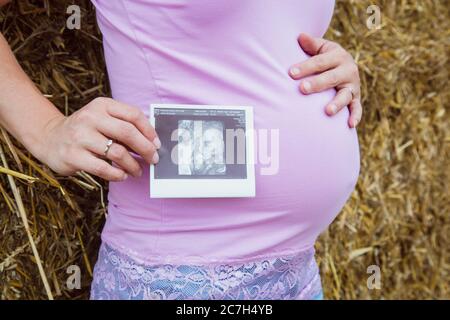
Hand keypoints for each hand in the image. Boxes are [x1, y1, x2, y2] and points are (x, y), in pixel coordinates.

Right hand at [40, 97, 159, 180]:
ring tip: (137, 171)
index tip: (157, 144)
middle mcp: (90, 118)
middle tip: (153, 159)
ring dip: (133, 165)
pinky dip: (117, 174)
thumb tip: (152, 142)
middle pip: (128, 133)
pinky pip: (103, 168)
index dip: (149, 131)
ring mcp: (80, 137)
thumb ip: (124, 125)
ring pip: (117, 152)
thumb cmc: (86, 130)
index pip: (133, 115)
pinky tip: (122, 175)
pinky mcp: (73, 156)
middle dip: (146, 149)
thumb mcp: (102, 118)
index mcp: (102, 105)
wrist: (50, 138)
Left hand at [289, 33, 361, 127]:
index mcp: (338, 55)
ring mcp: (353, 85)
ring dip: (337, 103)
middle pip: (331, 78)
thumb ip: (311, 44)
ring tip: (327, 111)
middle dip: (317, 84)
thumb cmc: (326, 57)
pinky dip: (355, 116)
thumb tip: (300, 36)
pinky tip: (350, 125)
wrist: (344, 65)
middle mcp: (348, 70)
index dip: (305, 67)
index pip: (319, 62)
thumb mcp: (321, 48)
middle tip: (302, 89)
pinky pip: (356, 108)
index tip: (290, 73)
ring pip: (345, 95)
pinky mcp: (356, 98)